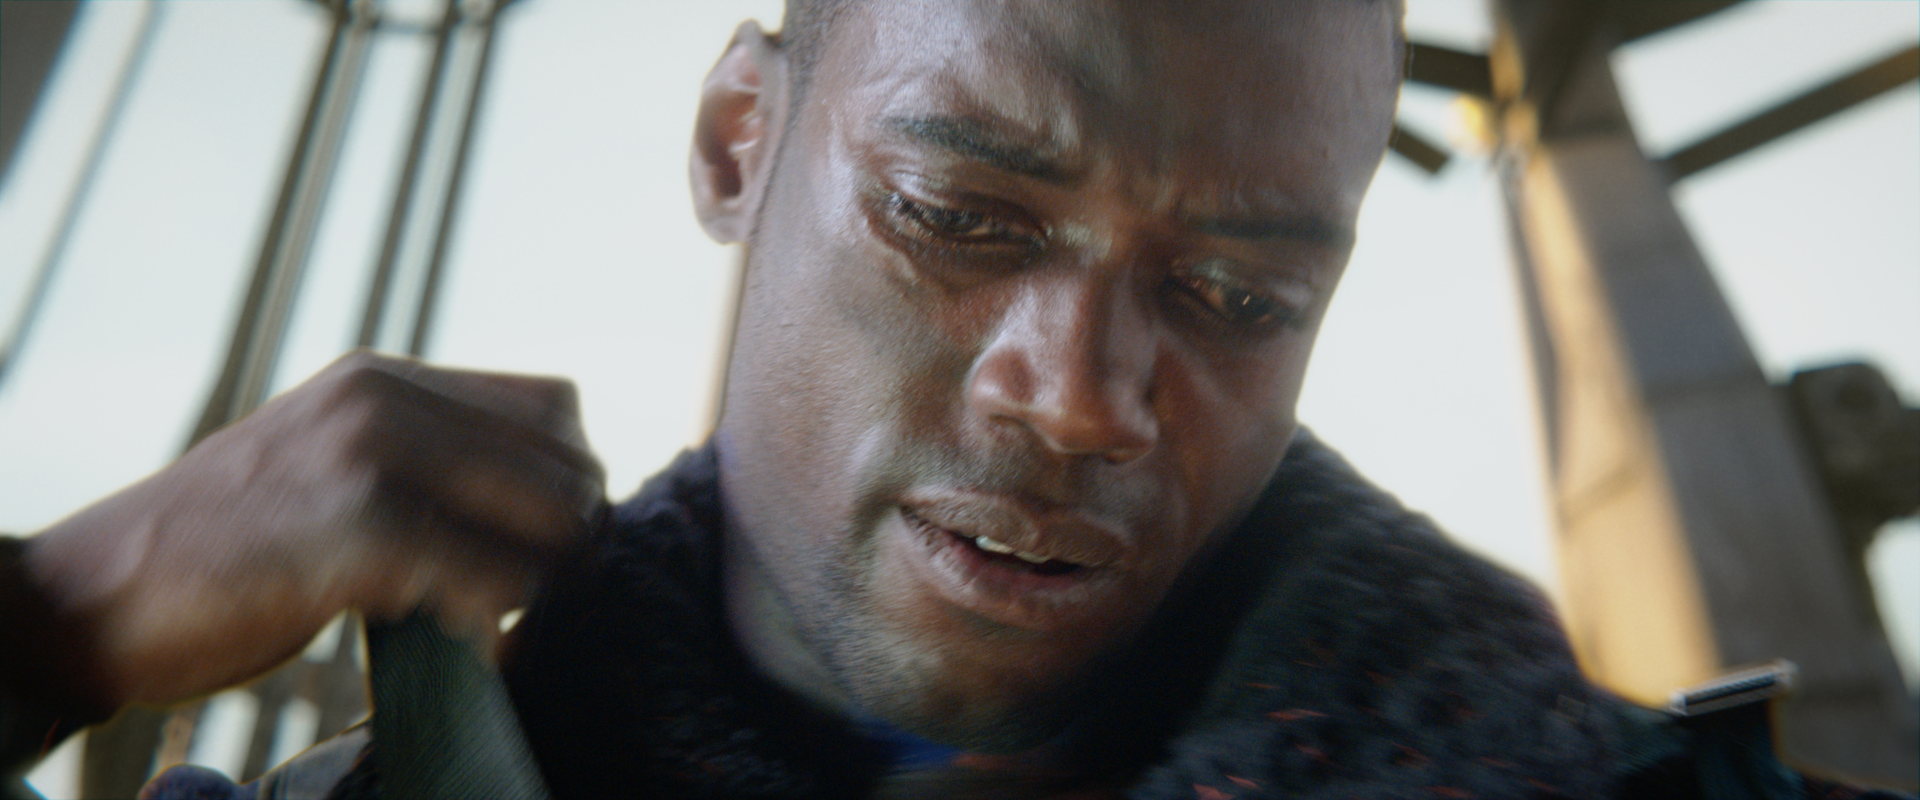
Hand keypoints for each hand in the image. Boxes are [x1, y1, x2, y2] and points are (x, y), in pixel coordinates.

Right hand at [21, 350, 604, 707]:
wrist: (94, 595)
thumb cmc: (223, 552)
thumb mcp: (327, 468)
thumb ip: (420, 464)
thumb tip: (548, 510)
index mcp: (384, 380)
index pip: (555, 407)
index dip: (568, 482)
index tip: (541, 546)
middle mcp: (385, 400)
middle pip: (570, 465)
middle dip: (573, 545)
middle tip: (539, 601)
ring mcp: (370, 457)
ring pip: (553, 521)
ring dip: (548, 588)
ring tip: (500, 622)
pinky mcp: (358, 529)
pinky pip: (497, 579)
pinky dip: (501, 626)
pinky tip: (466, 643)